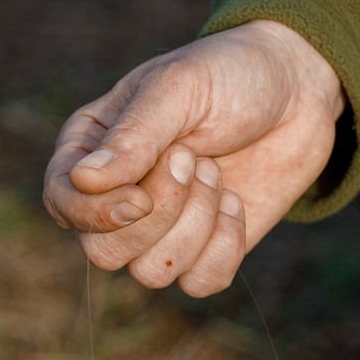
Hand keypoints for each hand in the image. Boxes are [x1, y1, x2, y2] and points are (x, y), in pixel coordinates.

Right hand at [43, 19, 344, 295]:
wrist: (297, 90)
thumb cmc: (227, 76)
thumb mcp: (179, 89)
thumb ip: (133, 136)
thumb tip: (83, 182)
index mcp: (90, 149)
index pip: (62, 203)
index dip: (95, 214)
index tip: (141, 197)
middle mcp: (116, 196)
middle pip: (103, 253)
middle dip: (159, 216)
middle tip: (194, 157)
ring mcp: (160, 229)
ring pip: (150, 274)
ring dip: (194, 225)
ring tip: (215, 172)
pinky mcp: (205, 250)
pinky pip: (199, 283)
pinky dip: (224, 246)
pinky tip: (236, 201)